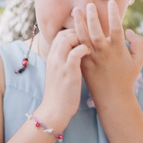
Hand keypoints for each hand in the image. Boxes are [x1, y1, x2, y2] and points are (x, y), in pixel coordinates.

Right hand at [35, 14, 91, 134]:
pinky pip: (75, 52)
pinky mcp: (68, 71)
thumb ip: (65, 62)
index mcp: (51, 58)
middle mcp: (54, 58)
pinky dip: (84, 49)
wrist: (54, 110)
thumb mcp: (59, 74)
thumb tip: (76, 55)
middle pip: (63, 34)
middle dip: (78, 32)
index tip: (84, 38)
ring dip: (81, 38)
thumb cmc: (60, 94)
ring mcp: (60, 64)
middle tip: (90, 40)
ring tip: (90, 46)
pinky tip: (90, 53)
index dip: (72, 33)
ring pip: (68, 39)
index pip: (59, 35)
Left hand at [78, 0, 142, 108]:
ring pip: (84, 39)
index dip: (114, 15)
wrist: (112, 97)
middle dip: (92, 18)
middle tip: (89, 4)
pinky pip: (77, 48)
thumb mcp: (138, 61)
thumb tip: (129, 31)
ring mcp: (93, 59)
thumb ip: (138, 44)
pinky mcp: (84, 64)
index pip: (116, 29)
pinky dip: (73, 38)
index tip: (111, 2)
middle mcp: (104, 53)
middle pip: (97, 33)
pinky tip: (70, 27)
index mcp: (118, 50)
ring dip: (79, 24)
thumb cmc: (127, 77)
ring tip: (76, 10)